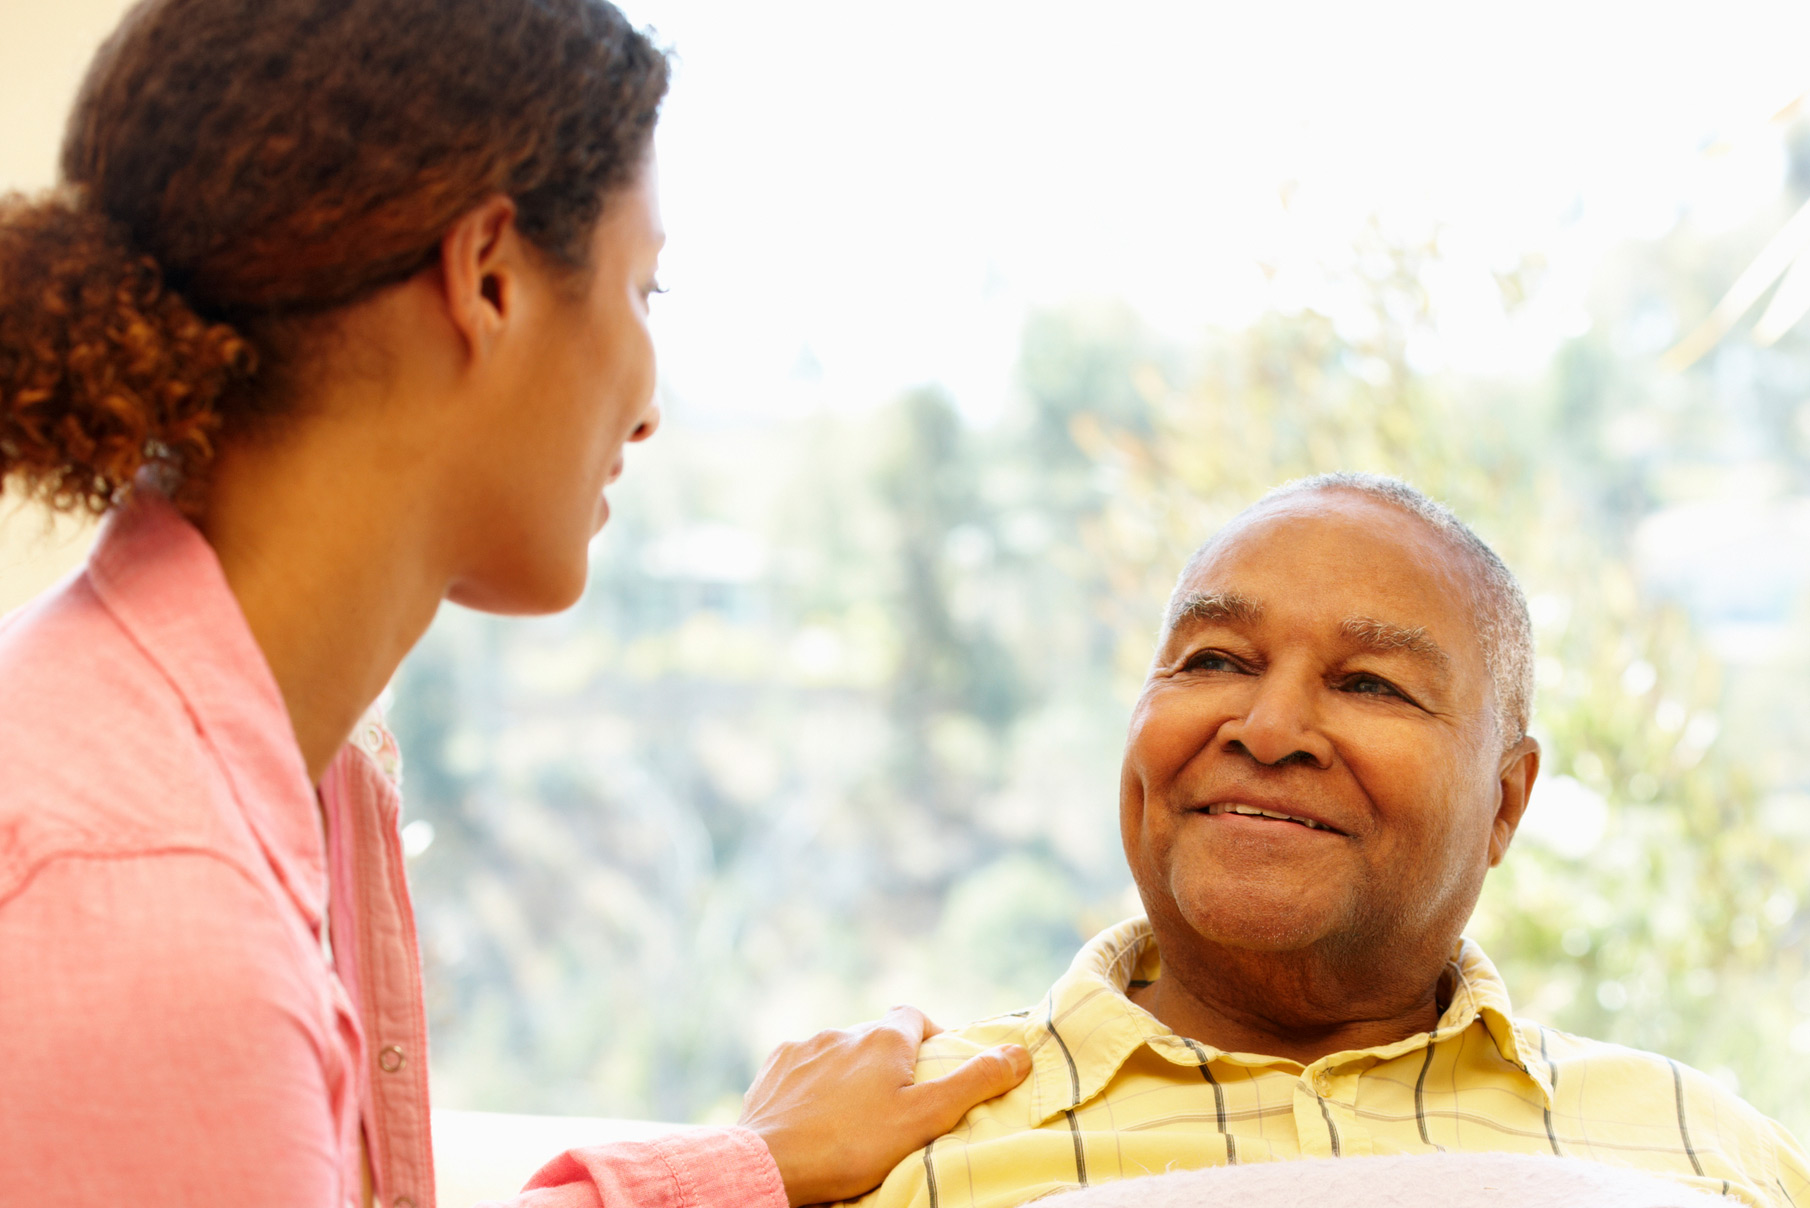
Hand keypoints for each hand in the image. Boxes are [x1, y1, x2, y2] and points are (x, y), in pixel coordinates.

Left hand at [738, 1005, 1031, 1205]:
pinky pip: (803, 1066)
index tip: (933, 1071)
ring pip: (839, 1052)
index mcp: (883, 1038)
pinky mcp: (774, 1067)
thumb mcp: (925, 1118)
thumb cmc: (853, 1144)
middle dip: (888, 1063)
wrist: (772, 1163)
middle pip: (877, 1037)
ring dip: (850, 1073)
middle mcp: (844, 1031)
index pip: (915, 1016)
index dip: (929, 1037)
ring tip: (852, 1117)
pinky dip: (814, 1083)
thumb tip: (1019, 1052)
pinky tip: (815, 1114)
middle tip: (896, 1106)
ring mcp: (805, 1047)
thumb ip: (974, 1084)